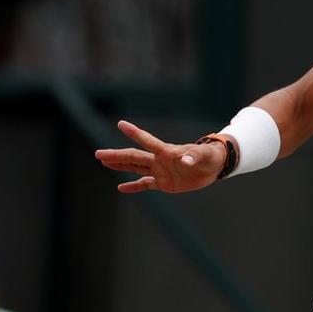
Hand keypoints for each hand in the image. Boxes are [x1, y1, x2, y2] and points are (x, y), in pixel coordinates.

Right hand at [94, 120, 226, 193]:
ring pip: (135, 167)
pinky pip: (145, 184)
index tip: (120, 124)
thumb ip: (194, 157)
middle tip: (98, 153)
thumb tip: (185, 161)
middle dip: (116, 155)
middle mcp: (160, 160)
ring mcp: (160, 171)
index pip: (147, 140)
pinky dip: (134, 186)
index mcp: (167, 151)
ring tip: (103, 162)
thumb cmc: (209, 156)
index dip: (134, 133)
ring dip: (120, 165)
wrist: (214, 166)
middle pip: (134, 156)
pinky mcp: (164, 183)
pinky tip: (121, 187)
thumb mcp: (203, 156)